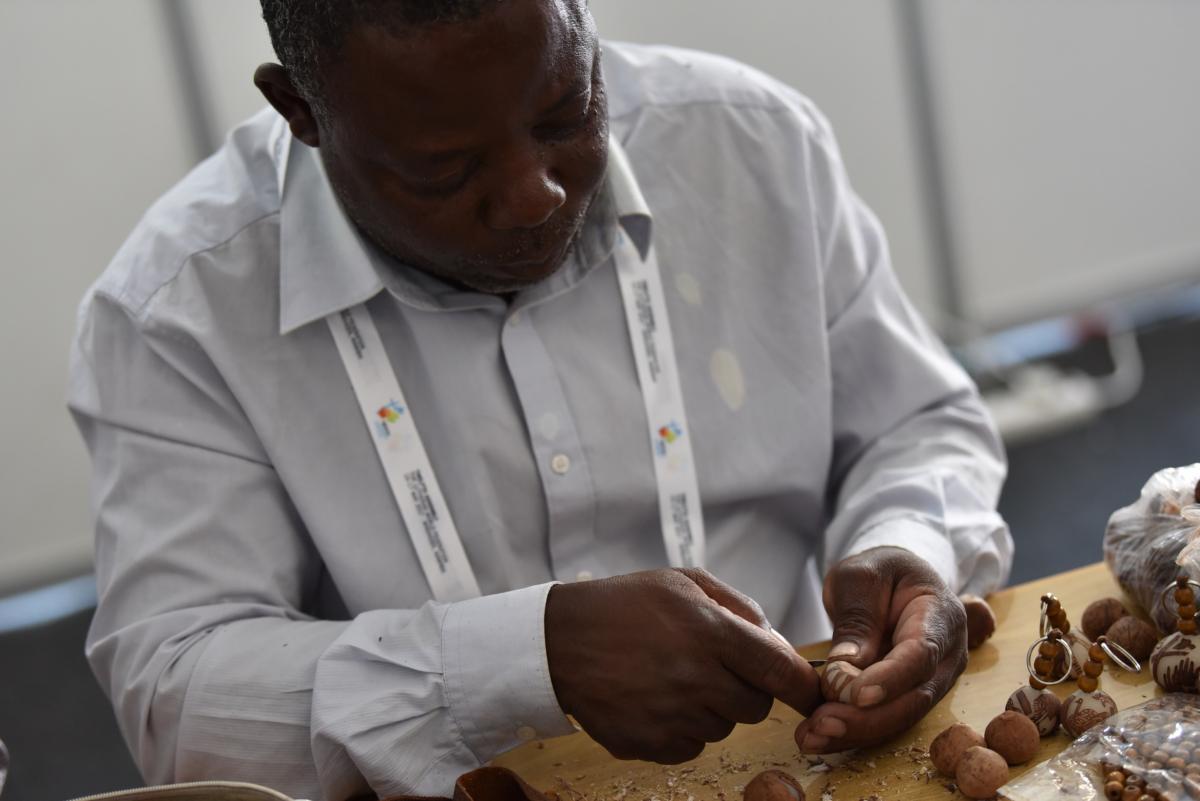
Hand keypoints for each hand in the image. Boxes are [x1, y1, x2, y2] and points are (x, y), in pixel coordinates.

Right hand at [546, 568, 820, 763]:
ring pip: (723, 728)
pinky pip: (691, 746)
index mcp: (708, 631)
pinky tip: (656, 698)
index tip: (809, 690)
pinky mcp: (650, 744)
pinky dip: (683, 728)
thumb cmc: (625, 605)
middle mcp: (694, 678)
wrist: (559, 640)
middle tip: (714, 666)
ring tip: (674, 677)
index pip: (779, 670)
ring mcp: (671, 716)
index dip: (803, 685)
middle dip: (746, 689)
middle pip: (755, 706)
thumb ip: (740, 607)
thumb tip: (779, 644)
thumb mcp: (683, 582)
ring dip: (711, 708)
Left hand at [794, 547, 966, 752]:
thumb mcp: (860, 578)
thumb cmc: (878, 572)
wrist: (892, 580)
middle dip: (867, 718)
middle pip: (914, 697)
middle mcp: (946, 656)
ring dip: (856, 732)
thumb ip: (858, 619)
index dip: (891, 679)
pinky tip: (817, 737)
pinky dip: (852, 732)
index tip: (856, 695)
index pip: (922, 654)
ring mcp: (932, 681)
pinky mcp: (909, 697)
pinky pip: (885, 720)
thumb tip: (847, 669)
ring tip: (811, 736)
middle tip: (821, 724)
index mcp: (940, 616)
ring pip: (900, 717)